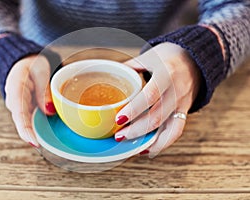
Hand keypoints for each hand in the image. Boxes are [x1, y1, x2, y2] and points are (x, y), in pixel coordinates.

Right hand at [5, 55, 55, 146]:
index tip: (32, 140)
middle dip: (29, 134)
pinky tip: (44, 137)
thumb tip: (49, 111)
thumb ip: (44, 90)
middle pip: (21, 120)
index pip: (19, 110)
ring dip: (33, 132)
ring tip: (42, 145)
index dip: (25, 127)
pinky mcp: (25, 108)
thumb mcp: (41, 71)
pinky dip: (36, 127)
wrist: (25, 61)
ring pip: (25, 121)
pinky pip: (30, 119)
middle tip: (39, 146)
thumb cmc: (33, 64)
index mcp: (15, 87)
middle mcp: (14, 99)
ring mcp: (18, 105)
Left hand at [114, 42, 201, 157]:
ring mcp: (182, 103)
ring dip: (149, 140)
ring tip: (131, 146)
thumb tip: (107, 76)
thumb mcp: (149, 56)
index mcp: (166, 74)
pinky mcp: (185, 111)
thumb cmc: (168, 56)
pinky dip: (163, 143)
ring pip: (167, 128)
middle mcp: (177, 91)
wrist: (196, 58)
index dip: (134, 110)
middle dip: (136, 130)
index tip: (119, 119)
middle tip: (118, 136)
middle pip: (157, 116)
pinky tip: (149, 150)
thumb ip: (129, 67)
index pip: (150, 95)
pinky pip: (176, 131)